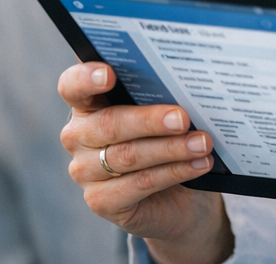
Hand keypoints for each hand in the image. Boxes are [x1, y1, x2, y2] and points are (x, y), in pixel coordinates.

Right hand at [58, 63, 233, 263]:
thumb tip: (185, 77)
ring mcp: (85, 171)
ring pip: (128, 155)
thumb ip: (160, 91)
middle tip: (183, 118)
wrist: (178, 192)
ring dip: (171, 148)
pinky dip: (174, 172)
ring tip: (202, 142)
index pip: (72, 86)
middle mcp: (79, 136)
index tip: (109, 74)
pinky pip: (139, 183)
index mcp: (88, 103)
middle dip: (150, 120)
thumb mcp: (162, 109)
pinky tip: (199, 164)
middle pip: (108, 124)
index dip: (86, 78)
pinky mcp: (101, 201)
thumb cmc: (167, 135)